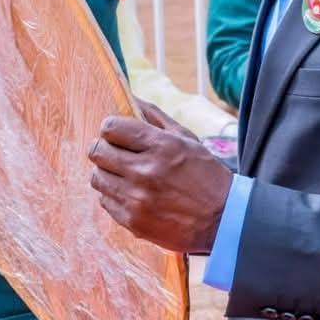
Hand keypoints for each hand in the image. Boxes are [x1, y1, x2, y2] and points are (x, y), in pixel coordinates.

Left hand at [89, 102, 232, 254]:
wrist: (223, 220)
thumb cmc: (207, 176)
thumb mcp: (188, 140)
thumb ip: (157, 117)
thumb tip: (131, 97)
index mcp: (161, 146)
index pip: (111, 127)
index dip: (111, 127)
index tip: (118, 133)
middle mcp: (145, 171)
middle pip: (97, 151)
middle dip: (105, 148)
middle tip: (116, 153)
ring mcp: (136, 199)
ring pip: (96, 177)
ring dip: (107, 173)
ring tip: (124, 175)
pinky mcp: (133, 222)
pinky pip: (105, 201)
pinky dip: (114, 196)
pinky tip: (132, 194)